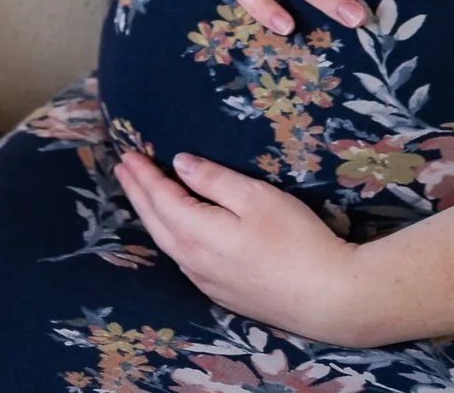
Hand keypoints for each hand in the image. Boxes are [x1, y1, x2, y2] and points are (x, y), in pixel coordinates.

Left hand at [115, 148, 374, 345]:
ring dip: (151, 215)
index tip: (128, 154)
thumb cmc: (297, 241)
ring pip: (166, 242)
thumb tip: (180, 164)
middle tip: (123, 168)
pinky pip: (182, 260)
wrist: (329, 299)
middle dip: (137, 192)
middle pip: (155, 220)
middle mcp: (192, 260)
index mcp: (196, 231)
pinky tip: (174, 231)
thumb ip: (214, 179)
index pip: (159, 197)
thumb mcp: (256, 197)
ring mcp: (206, 281)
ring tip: (141, 194)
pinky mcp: (222, 294)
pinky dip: (169, 236)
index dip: (143, 174)